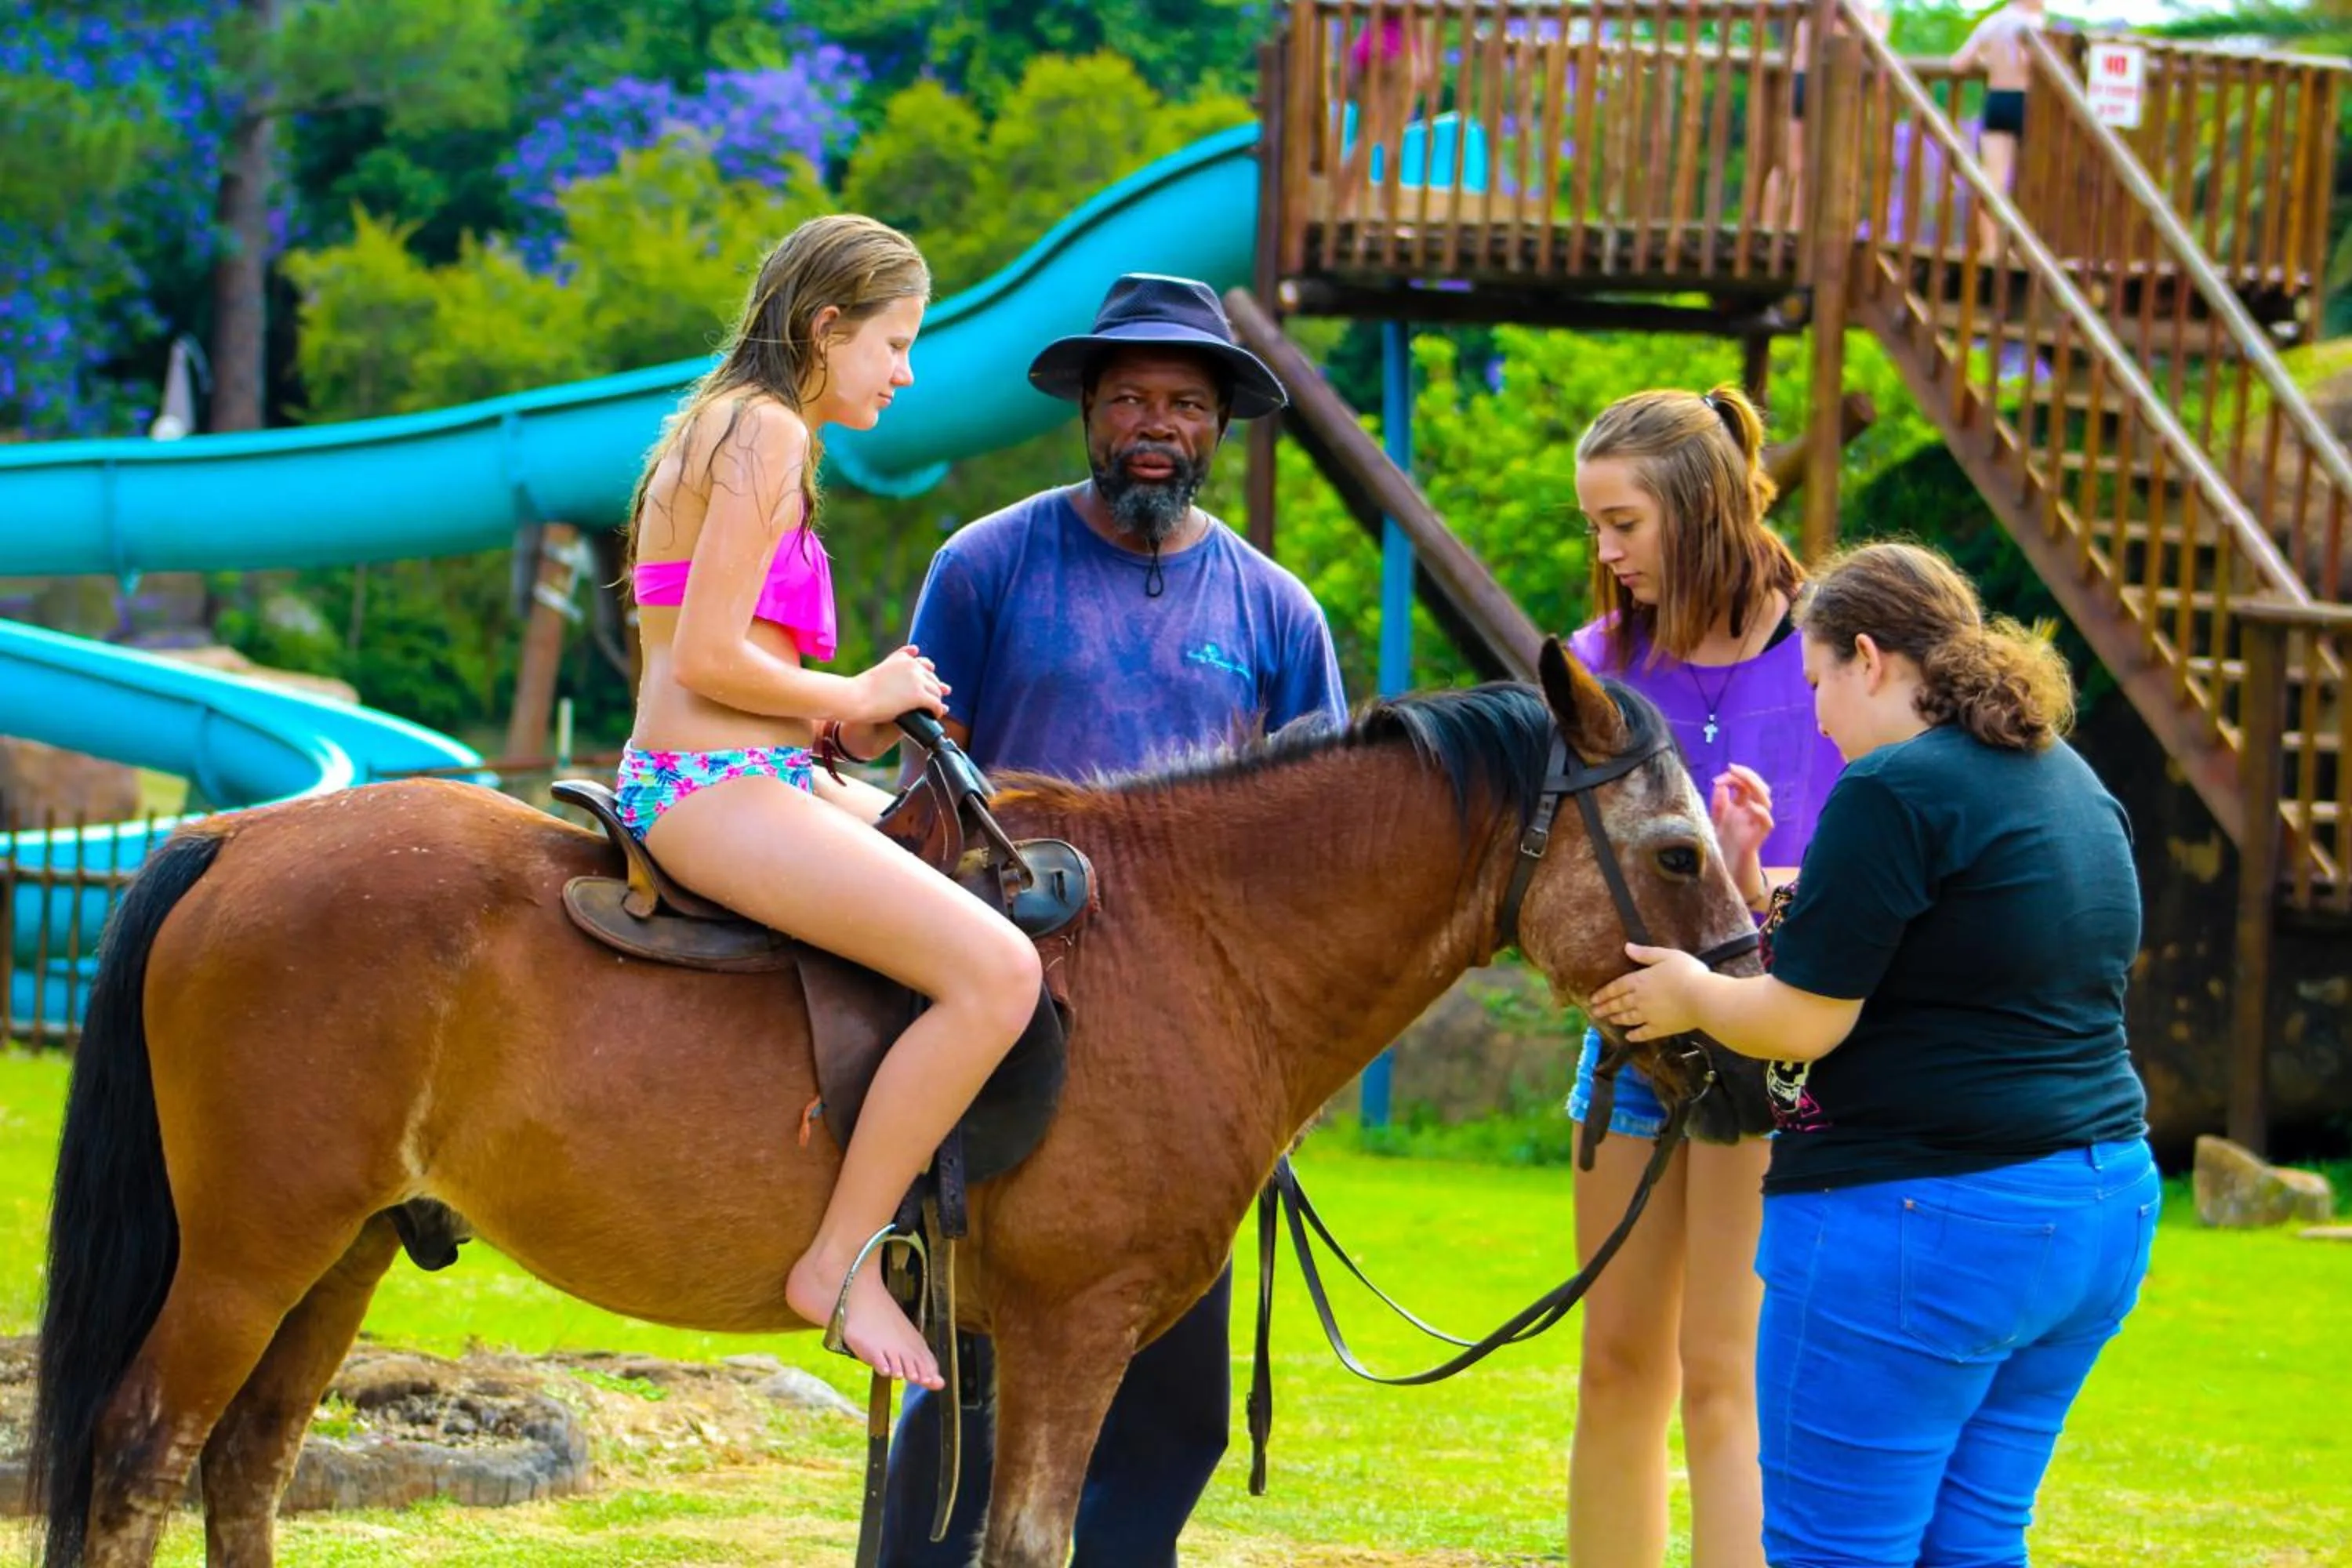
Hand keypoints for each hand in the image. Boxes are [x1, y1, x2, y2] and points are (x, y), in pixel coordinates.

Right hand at [851, 645, 947, 723]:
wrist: (855, 698)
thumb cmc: (863, 687)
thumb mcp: (883, 667)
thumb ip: (897, 659)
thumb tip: (915, 649)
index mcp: (903, 659)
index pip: (926, 665)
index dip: (929, 677)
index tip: (928, 686)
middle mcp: (913, 665)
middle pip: (933, 679)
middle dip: (935, 690)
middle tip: (934, 702)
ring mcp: (917, 680)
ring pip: (937, 692)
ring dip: (936, 702)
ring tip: (932, 711)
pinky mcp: (918, 695)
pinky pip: (936, 704)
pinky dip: (937, 711)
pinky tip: (934, 716)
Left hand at [1587, 944, 1707, 1041]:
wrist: (1701, 998)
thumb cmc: (1686, 973)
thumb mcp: (1666, 956)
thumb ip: (1645, 953)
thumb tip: (1627, 947)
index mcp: (1640, 980)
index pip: (1616, 987)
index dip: (1604, 993)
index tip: (1593, 998)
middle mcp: (1639, 999)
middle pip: (1618, 1004)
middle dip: (1605, 1007)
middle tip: (1594, 1012)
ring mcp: (1648, 1016)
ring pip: (1628, 1018)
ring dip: (1617, 1019)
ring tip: (1608, 1020)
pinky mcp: (1660, 1029)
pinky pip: (1643, 1033)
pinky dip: (1634, 1035)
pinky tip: (1628, 1037)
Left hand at [1710, 764, 1774, 905]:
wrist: (1724, 871)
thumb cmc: (1720, 845)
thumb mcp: (1714, 821)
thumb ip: (1718, 803)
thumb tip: (1720, 784)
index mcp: (1739, 807)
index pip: (1744, 785)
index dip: (1734, 777)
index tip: (1718, 779)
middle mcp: (1749, 813)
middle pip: (1757, 788)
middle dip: (1747, 775)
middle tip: (1733, 767)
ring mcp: (1755, 824)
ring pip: (1765, 801)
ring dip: (1755, 787)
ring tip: (1741, 780)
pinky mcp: (1757, 838)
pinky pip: (1766, 823)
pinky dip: (1761, 812)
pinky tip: (1751, 806)